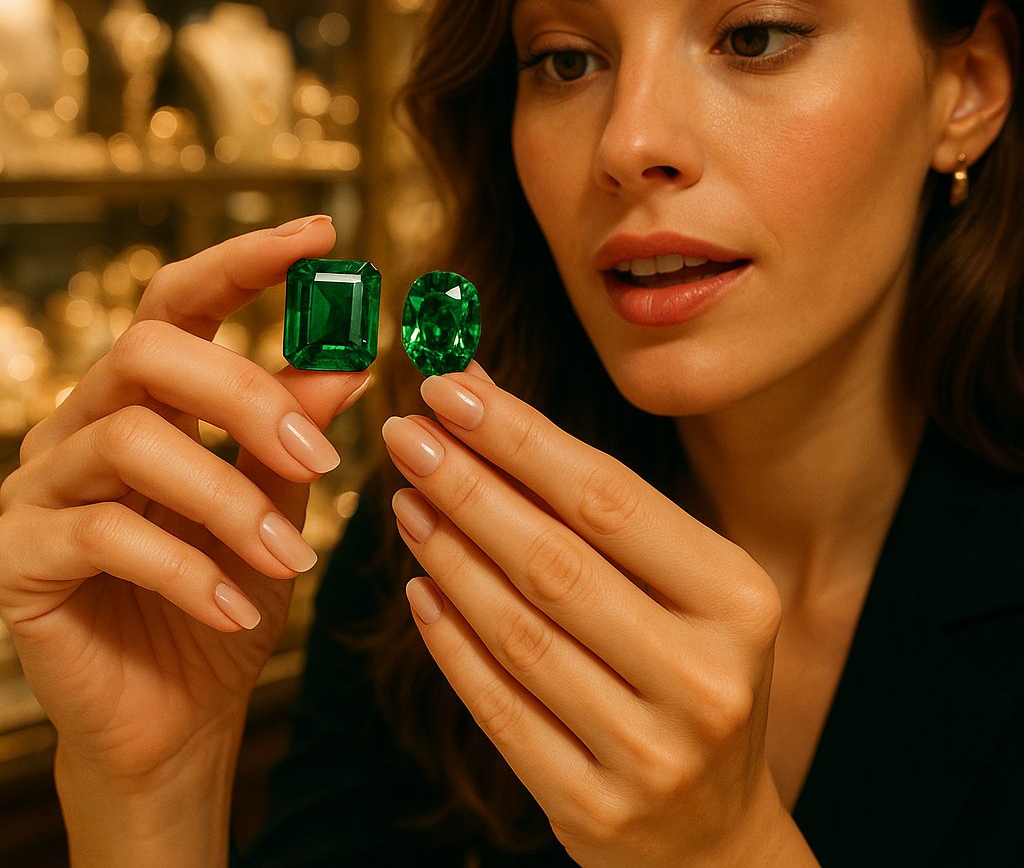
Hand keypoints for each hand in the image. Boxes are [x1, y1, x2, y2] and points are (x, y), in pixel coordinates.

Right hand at [0, 216, 366, 783]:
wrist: (176, 713)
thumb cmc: (230, 595)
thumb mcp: (277, 505)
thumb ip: (295, 430)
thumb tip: (348, 359)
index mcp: (150, 399)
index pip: (182, 300)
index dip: (246, 261)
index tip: (324, 237)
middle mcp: (84, 422)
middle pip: (150, 351)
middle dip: (248, 395)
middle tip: (322, 457)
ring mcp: (40, 485)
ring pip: (130, 440)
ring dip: (229, 499)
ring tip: (291, 558)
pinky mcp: (17, 555)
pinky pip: (103, 535)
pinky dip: (186, 569)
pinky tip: (235, 606)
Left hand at [383, 367, 816, 866]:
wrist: (713, 831)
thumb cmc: (691, 671)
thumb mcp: (684, 587)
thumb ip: (600, 509)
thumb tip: (487, 406)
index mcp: (739, 597)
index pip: (608, 499)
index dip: (519, 438)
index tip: (451, 387)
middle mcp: (705, 675)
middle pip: (555, 560)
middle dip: (467, 485)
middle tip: (408, 433)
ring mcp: (651, 752)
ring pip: (519, 632)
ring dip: (448, 555)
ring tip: (404, 498)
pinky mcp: (593, 808)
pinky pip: (499, 708)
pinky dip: (449, 641)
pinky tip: (418, 587)